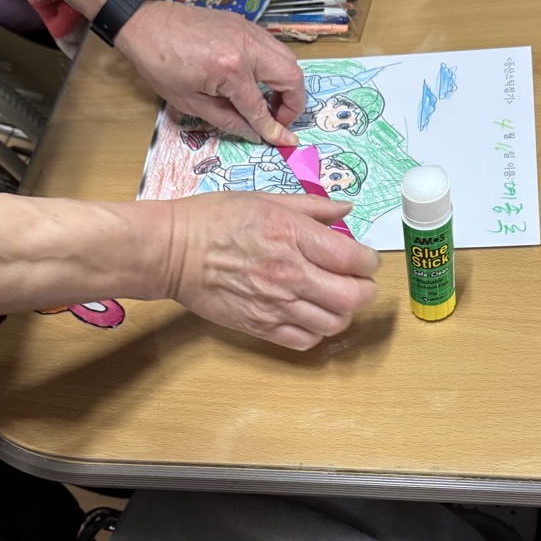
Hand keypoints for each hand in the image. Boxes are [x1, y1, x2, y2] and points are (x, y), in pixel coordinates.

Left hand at [118, 0, 306, 143]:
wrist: (148, 24)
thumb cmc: (162, 65)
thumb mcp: (192, 102)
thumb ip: (230, 119)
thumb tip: (257, 134)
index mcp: (231, 70)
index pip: (261, 107)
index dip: (274, 129)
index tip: (286, 142)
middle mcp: (248, 47)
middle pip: (292, 77)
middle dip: (293, 104)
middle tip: (277, 119)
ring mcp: (250, 32)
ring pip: (289, 60)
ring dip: (287, 85)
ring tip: (270, 103)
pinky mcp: (246, 25)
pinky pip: (274, 49)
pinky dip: (275, 69)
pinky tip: (258, 82)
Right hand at [162, 191, 379, 350]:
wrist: (172, 252)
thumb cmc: (214, 219)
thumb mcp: (266, 199)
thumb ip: (312, 207)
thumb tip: (346, 210)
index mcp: (293, 236)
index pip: (355, 259)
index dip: (369, 261)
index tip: (363, 258)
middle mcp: (290, 273)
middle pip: (354, 297)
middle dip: (365, 289)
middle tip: (357, 281)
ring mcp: (276, 304)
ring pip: (335, 323)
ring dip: (343, 312)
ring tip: (334, 299)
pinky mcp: (260, 326)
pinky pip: (306, 341)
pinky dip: (317, 332)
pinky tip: (310, 316)